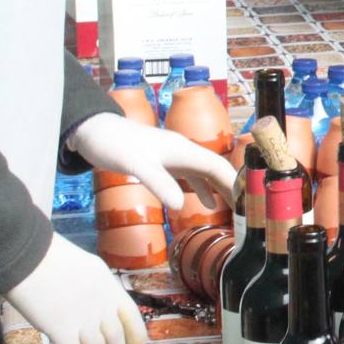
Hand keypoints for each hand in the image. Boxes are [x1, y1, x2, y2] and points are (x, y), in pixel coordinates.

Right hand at [5, 234, 147, 343]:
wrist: (27, 256)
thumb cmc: (52, 257)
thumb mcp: (88, 268)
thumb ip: (99, 289)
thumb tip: (104, 310)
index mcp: (110, 288)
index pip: (133, 321)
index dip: (136, 343)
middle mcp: (101, 305)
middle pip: (116, 340)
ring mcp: (82, 318)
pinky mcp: (59, 329)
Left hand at [68, 113, 237, 212]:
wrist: (94, 131)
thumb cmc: (115, 145)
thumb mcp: (137, 166)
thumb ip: (160, 184)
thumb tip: (182, 206)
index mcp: (184, 150)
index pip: (218, 166)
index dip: (235, 182)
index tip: (250, 201)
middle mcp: (184, 152)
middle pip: (216, 169)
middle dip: (233, 188)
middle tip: (248, 211)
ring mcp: (174, 157)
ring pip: (206, 173)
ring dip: (220, 190)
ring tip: (234, 210)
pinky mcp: (164, 162)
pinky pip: (191, 177)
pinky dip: (202, 190)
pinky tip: (206, 204)